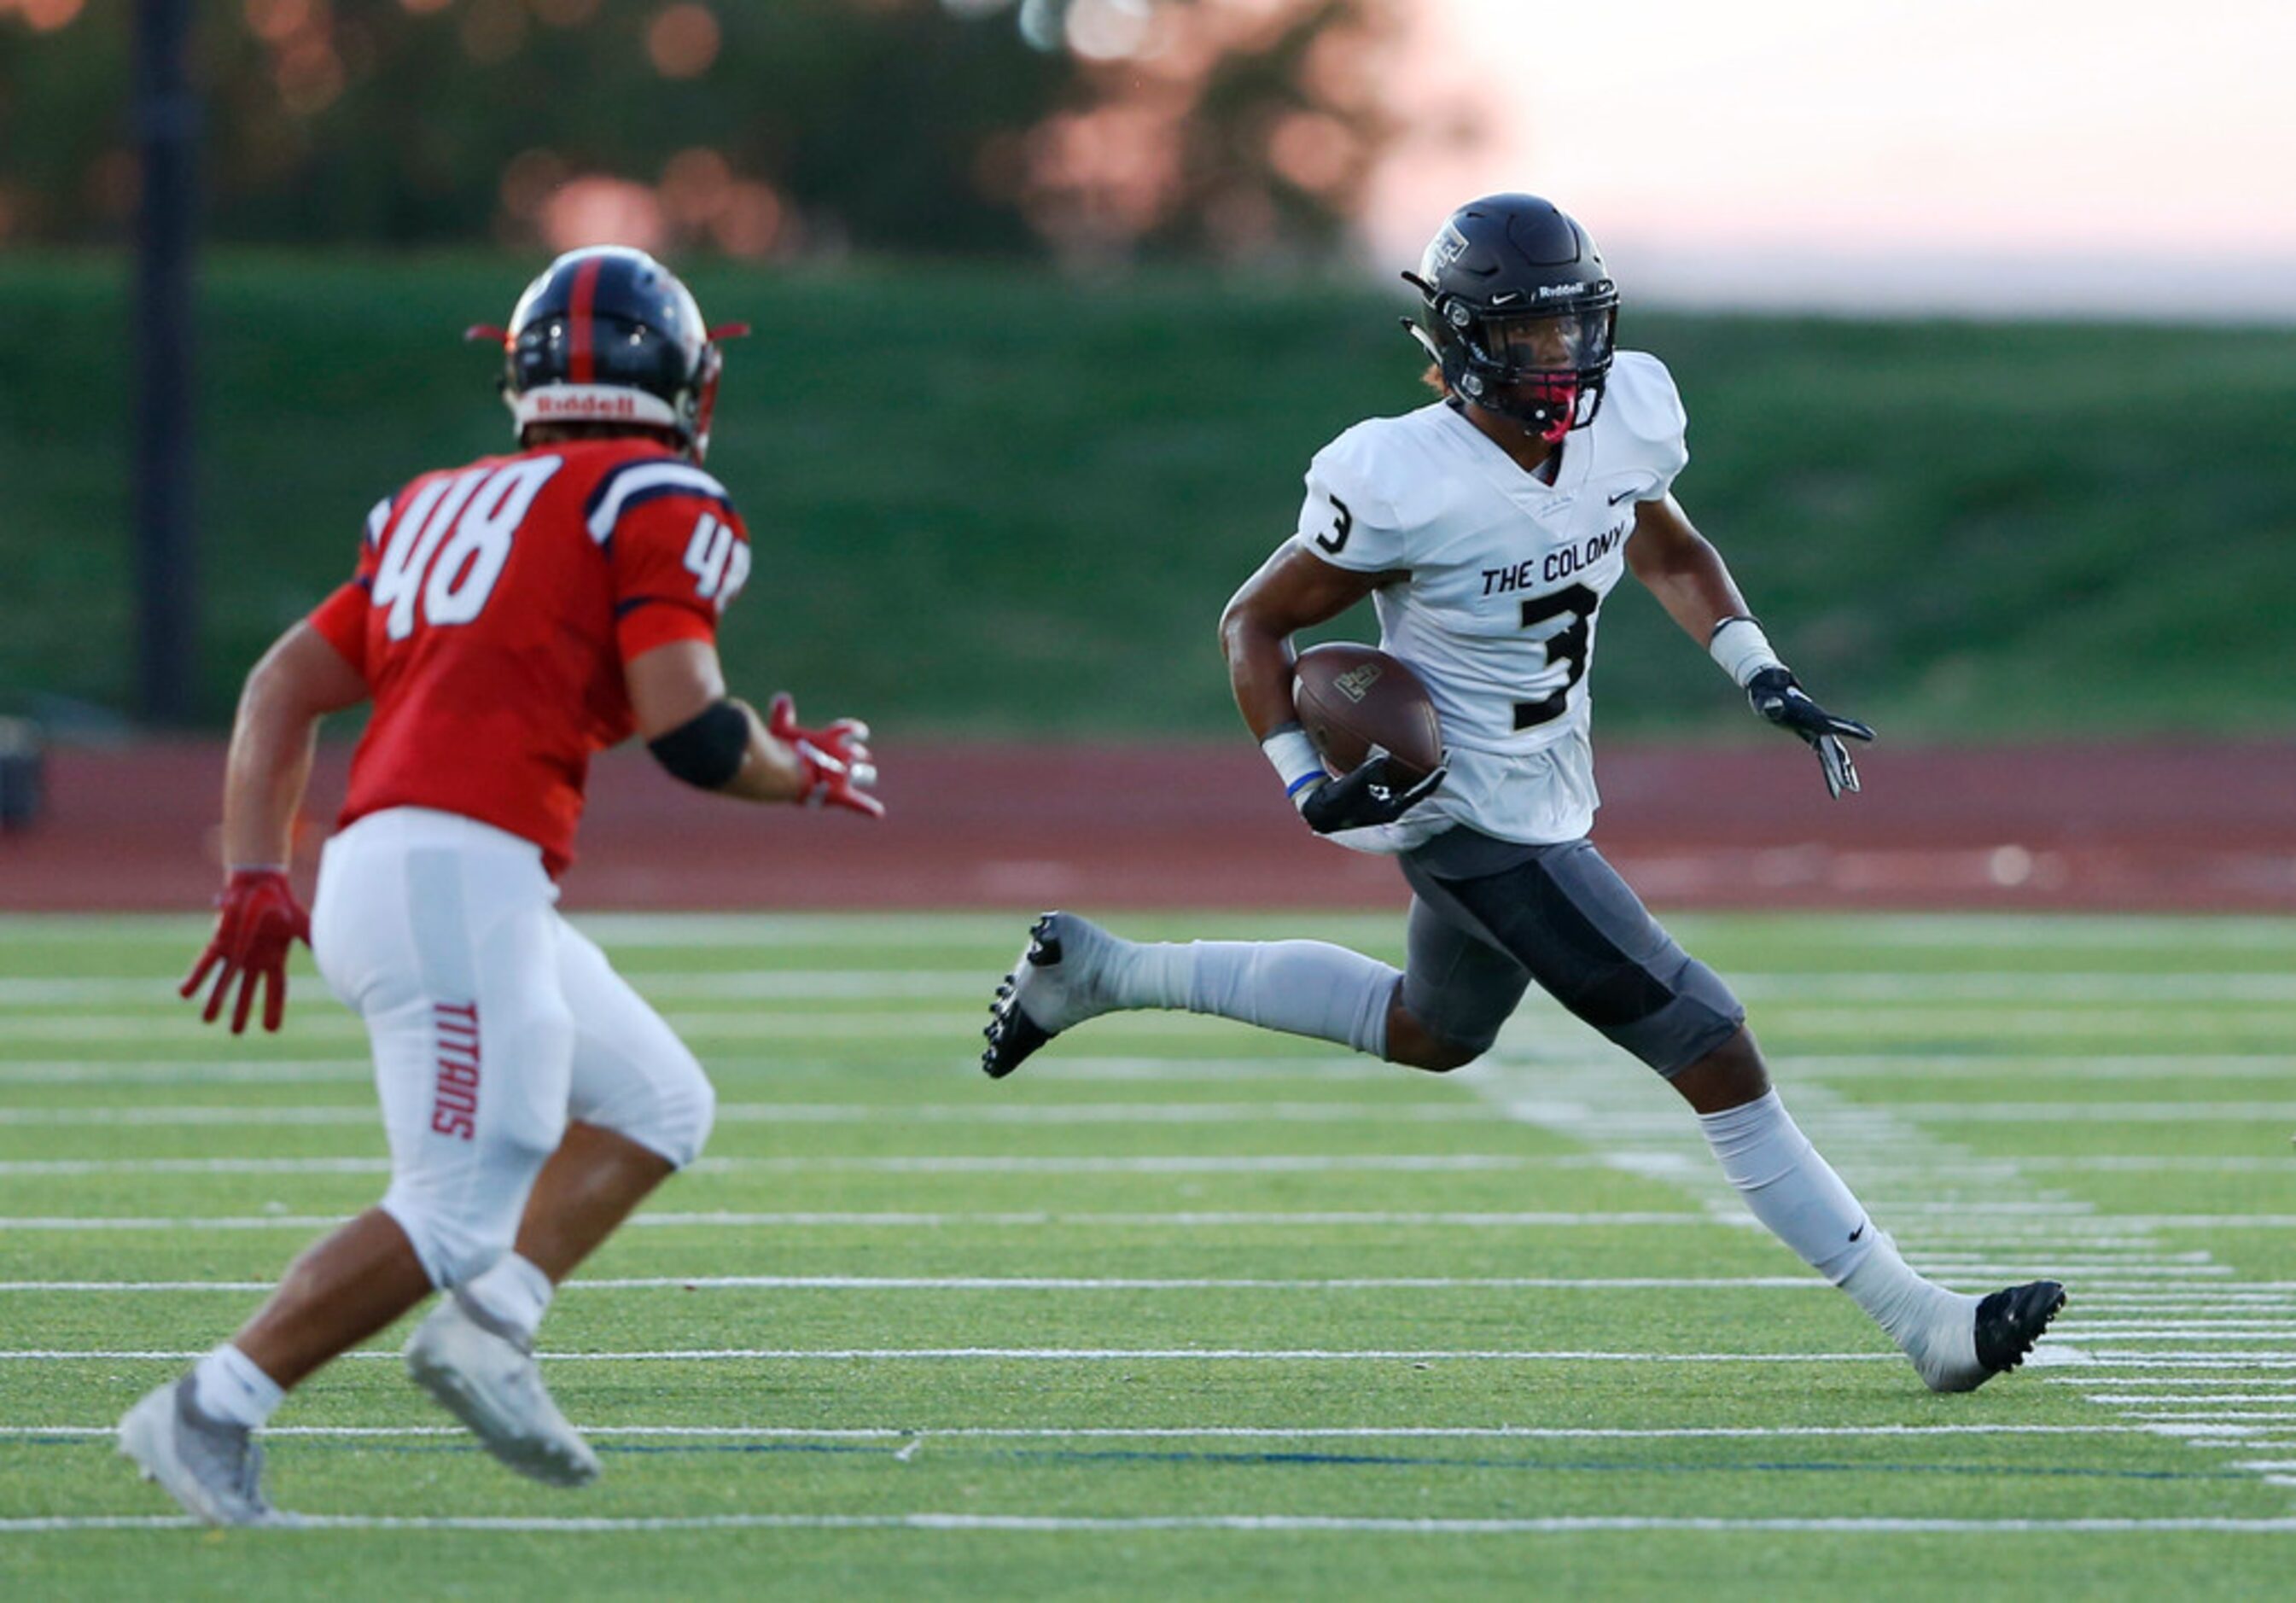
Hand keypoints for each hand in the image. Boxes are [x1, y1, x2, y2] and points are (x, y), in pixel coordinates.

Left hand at [180, 869, 309, 1033]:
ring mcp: (234, 953)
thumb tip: (339, 959)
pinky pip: (205, 963)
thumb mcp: (303, 925)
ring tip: (207, 1020)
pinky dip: (196, 978)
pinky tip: (184, 993)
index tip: (270, 1030)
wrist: (262, 883)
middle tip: (236, 1032)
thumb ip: (315, 943)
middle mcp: (252, 960)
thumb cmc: (283, 903)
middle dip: (241, 1011)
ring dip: (216, 1000)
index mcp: (274, 959)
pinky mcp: (218, 942)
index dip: (273, 1009)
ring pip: (224, 982)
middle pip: (246, 992)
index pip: (275, 990)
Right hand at [766, 693, 883, 817]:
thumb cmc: (781, 748)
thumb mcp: (780, 727)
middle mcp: (844, 755)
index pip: (850, 730)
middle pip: (859, 755)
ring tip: (867, 776)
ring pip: (865, 775)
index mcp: (832, 738)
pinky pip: (859, 804)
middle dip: (858, 757)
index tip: (862, 733)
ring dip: (866, 775)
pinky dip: (868, 808)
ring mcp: (845, 776)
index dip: (857, 731)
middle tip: (857, 760)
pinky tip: (878, 813)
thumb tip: (781, 698)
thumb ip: (782, 713)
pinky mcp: (840, 795)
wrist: (786, 772)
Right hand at [1299, 753, 1446, 833]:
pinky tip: (1400, 754)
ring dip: (1419, 770)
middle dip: (1431, 772)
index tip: (1445, 764)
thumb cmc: (1335, 802)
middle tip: (1444, 753)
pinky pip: (1396, 780)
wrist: (1321, 812)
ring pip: (1409, 785)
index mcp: (1391, 809)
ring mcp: (1385, 802)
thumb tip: (1383, 757)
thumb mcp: (1351, 785)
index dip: (1433, 779)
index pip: (1419, 793)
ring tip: (1428, 753)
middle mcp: (1392, 806)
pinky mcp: (1378, 796)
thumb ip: (1367, 772)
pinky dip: (1402, 769)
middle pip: (1419, 788)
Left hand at [1746, 666, 1874, 798]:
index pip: (1836, 725)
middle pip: (1835, 748)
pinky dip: (1831, 769)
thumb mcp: (1766, 701)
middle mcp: (1821, 725)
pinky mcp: (1814, 737)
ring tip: (1851, 788)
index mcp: (1813, 716)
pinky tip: (1835, 786)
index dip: (1853, 730)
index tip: (1870, 736)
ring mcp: (1819, 732)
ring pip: (1835, 754)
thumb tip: (1774, 705)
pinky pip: (1825, 756)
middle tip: (1851, 787)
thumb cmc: (1767, 696)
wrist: (1771, 690)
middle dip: (1842, 767)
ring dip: (1842, 771)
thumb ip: (1770, 704)